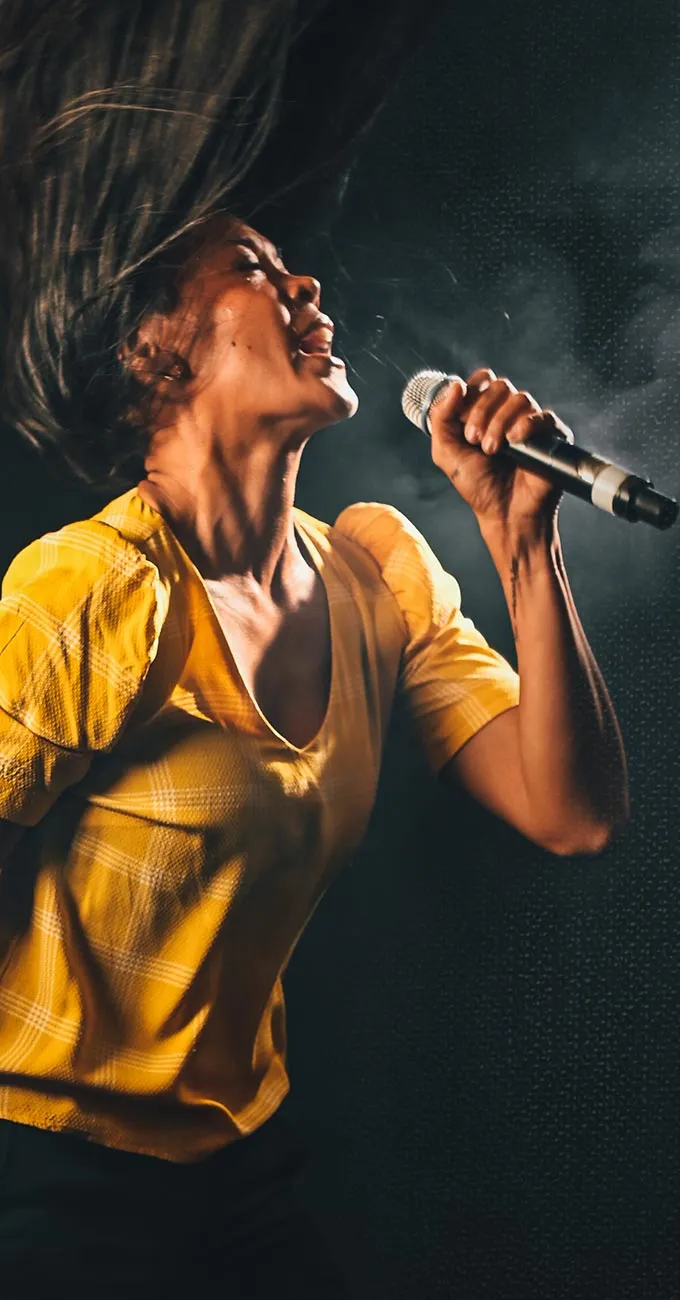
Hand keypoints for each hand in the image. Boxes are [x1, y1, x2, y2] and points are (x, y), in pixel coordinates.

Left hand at [428, 368, 572, 533]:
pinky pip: (543, 416)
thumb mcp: (446, 452)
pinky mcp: (552, 436)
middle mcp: (509, 413)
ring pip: (520, 398)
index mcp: (486, 412)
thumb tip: (455, 385)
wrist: (503, 513)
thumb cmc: (477, 486)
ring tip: (493, 450)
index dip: (471, 394)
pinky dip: (525, 425)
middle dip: (482, 412)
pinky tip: (514, 441)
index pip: (482, 381)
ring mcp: (531, 423)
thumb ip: (442, 418)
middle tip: (475, 441)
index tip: (463, 421)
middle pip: (500, 386)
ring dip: (500, 423)